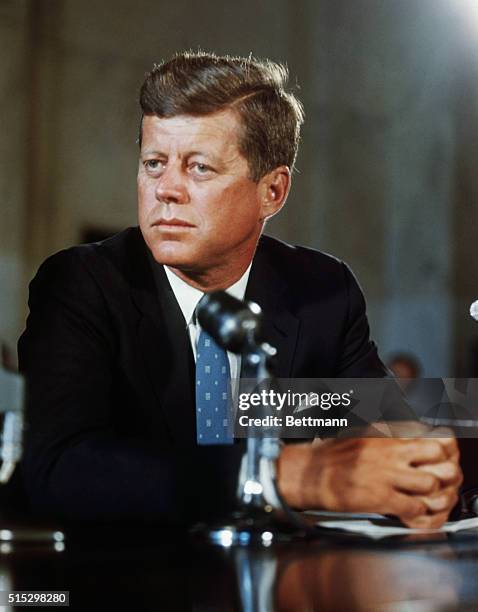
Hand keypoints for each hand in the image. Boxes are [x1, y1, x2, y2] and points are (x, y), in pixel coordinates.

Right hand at [276, 437, 460, 526]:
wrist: (308, 474)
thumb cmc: (330, 457)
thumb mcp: (358, 434)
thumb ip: (384, 434)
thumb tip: (404, 434)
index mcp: (383, 434)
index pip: (426, 435)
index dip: (438, 447)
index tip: (435, 456)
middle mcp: (387, 451)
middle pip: (436, 454)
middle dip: (441, 466)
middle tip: (434, 475)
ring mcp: (384, 474)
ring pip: (430, 482)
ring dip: (430, 492)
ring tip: (420, 495)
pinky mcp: (379, 497)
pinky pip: (414, 507)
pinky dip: (416, 511)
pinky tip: (406, 508)